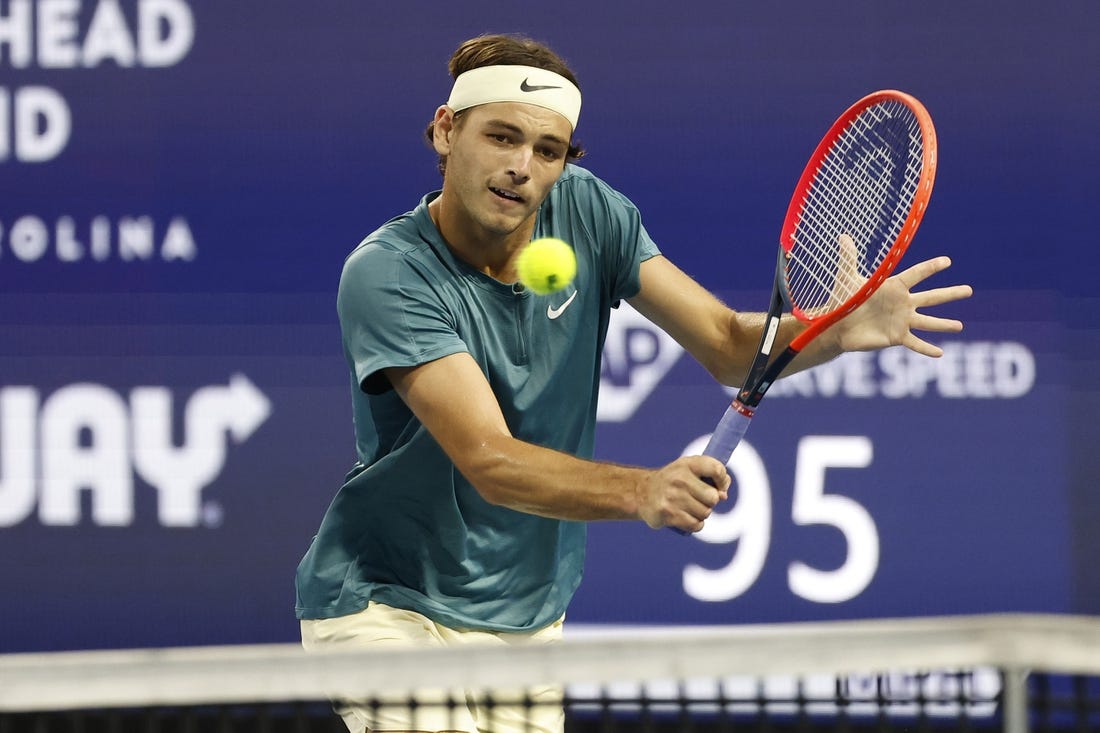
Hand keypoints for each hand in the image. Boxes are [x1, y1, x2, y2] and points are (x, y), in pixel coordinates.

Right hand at [637, 456, 731, 532]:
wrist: (642, 492)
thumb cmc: (673, 481)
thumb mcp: (689, 470)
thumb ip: (711, 476)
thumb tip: (723, 496)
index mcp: (687, 464)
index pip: (716, 469)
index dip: (723, 481)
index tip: (719, 487)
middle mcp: (680, 478)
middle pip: (713, 498)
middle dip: (710, 502)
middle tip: (699, 500)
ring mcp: (673, 497)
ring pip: (705, 513)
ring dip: (701, 514)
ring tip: (689, 508)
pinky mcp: (668, 513)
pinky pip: (695, 525)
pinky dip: (694, 524)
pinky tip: (685, 518)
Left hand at [832, 255, 972, 356]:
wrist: (837, 325)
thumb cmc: (844, 299)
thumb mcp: (847, 278)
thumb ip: (848, 258)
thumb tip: (842, 235)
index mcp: (894, 286)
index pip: (916, 275)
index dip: (930, 268)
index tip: (947, 261)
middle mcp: (902, 303)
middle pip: (931, 297)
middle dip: (950, 294)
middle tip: (969, 290)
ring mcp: (901, 321)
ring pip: (928, 322)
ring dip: (944, 324)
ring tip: (960, 326)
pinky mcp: (896, 337)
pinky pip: (915, 343)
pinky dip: (927, 349)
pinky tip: (940, 354)